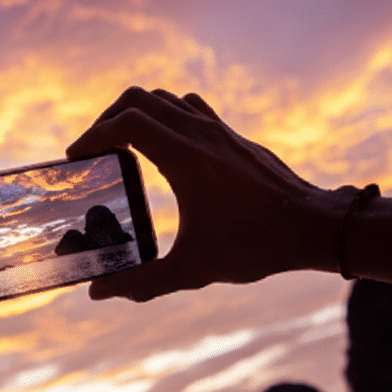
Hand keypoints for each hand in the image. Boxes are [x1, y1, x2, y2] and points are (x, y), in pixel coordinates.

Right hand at [67, 87, 349, 300]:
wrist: (314, 227)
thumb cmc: (256, 246)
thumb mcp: (192, 270)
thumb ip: (141, 282)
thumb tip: (98, 293)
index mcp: (186, 157)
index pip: (126, 122)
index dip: (92, 135)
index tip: (76, 158)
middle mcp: (201, 133)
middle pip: (140, 98)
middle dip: (108, 118)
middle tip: (95, 149)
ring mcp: (221, 130)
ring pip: (167, 98)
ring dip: (139, 113)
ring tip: (123, 146)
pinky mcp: (235, 137)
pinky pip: (191, 109)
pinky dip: (167, 117)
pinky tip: (166, 151)